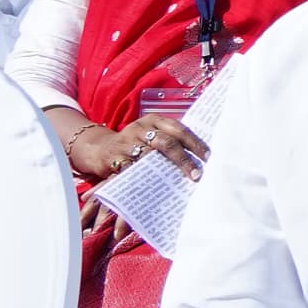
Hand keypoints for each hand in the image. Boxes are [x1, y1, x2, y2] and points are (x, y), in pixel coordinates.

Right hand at [73, 111, 207, 182]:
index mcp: (153, 120)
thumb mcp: (150, 134)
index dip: (194, 142)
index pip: (178, 129)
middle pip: (166, 142)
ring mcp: (126, 143)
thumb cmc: (135, 143)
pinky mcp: (114, 158)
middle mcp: (140, 128)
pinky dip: (144, 178)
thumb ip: (169, 140)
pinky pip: (132, 170)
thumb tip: (200, 157)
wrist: (100, 149)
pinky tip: (157, 187)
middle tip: (196, 175)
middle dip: (183, 160)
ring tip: (179, 182)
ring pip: (149, 157)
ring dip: (166, 171)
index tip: (208, 157)